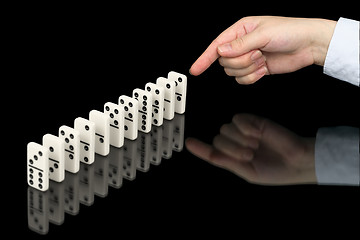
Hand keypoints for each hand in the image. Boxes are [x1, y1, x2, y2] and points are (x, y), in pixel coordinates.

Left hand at [185, 113, 315, 184]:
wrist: (297, 161)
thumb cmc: (274, 170)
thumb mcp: (247, 172)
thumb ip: (224, 161)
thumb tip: (207, 154)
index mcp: (234, 158)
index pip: (212, 151)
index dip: (199, 147)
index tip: (189, 142)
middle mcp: (236, 143)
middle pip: (219, 139)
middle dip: (232, 148)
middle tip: (250, 154)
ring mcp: (244, 131)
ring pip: (226, 129)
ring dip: (240, 139)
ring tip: (256, 145)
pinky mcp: (253, 121)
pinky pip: (238, 119)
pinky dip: (245, 127)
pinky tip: (256, 133)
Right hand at [190, 16, 335, 83]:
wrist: (309, 45)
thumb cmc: (290, 32)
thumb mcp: (263, 34)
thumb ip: (240, 45)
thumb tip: (220, 51)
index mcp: (240, 30)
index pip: (216, 46)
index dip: (204, 58)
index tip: (195, 70)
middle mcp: (242, 45)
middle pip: (225, 61)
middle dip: (240, 61)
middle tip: (257, 54)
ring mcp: (248, 58)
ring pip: (233, 72)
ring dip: (248, 69)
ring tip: (262, 59)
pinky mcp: (255, 69)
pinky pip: (243, 80)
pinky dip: (253, 77)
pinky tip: (264, 69)